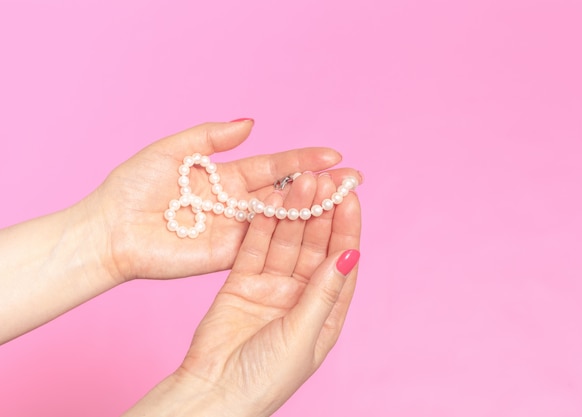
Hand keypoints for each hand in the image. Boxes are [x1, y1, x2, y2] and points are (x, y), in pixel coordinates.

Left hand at [87, 121, 357, 282]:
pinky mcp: (227, 256)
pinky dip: (289, 237)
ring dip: (312, 211)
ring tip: (342, 199)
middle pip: (285, 194)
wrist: (110, 230)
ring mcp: (235, 231)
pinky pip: (263, 244)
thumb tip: (251, 123)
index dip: (303, 161)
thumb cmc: (133, 187)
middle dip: (319, 186)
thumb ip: (211, 136)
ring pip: (280, 220)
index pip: (273, 167)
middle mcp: (236, 205)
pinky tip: (316, 228)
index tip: (332, 155)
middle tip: (351, 178)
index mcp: (226, 177)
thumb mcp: (172, 149)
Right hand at [123, 172, 361, 415]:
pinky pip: (253, 248)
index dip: (346, 230)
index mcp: (325, 312)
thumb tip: (350, 254)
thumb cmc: (265, 378)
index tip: (350, 198)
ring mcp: (270, 287)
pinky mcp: (241, 282)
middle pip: (314, 247)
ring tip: (299, 182)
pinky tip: (271, 201)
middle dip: (320, 213)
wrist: (213, 393)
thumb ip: (323, 292)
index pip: (341, 262)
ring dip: (293, 213)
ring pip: (285, 242)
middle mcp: (300, 295)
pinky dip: (262, 225)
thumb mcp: (303, 333)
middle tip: (324, 181)